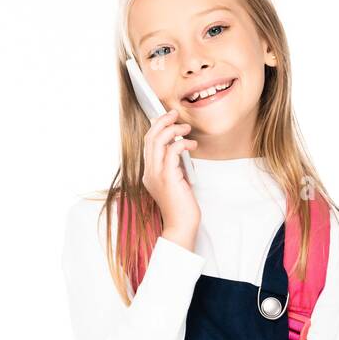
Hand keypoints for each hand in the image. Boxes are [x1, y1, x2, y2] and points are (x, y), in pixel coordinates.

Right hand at [141, 109, 198, 248]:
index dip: (156, 127)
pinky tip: (191, 145)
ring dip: (173, 130)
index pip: (147, 143)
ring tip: (186, 128)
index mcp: (149, 173)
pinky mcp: (168, 177)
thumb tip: (180, 147)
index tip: (167, 118)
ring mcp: (156, 175)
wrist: (181, 225)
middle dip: (162, 121)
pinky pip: (172, 151)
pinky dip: (182, 143)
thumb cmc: (181, 206)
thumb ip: (174, 166)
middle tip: (175, 114)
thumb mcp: (176, 181)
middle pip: (150, 138)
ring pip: (158, 141)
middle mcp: (149, 172)